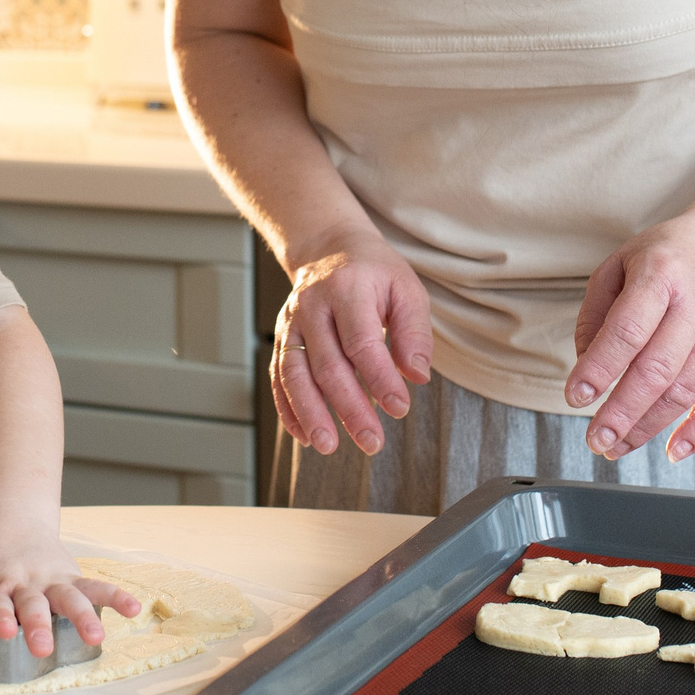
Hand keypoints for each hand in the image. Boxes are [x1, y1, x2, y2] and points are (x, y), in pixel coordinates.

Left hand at [0, 519, 140, 656]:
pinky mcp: (72, 579)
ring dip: (84, 615)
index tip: (3, 629)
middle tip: (43, 645)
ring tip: (98, 636)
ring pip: (70, 597)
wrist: (13, 521)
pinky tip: (134, 609)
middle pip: (34, 604)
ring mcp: (52, 580)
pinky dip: (115, 597)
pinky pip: (96, 587)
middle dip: (40, 624)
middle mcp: (25, 583)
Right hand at [271, 235, 431, 457]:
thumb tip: (417, 376)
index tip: (400, 409)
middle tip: (372, 441)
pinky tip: (305, 435)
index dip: (379, 379)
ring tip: (329, 446)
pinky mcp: (280, 338)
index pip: (361, 342)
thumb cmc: (374, 272)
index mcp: (347, 289)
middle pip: (327, 364)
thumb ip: (414, 332)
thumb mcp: (406, 289)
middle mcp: (312, 306)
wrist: (328, 248)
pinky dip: (288, 409)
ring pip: (294, 374)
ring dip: (310, 413)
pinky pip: (278, 377)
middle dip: (349, 408)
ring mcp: (291, 322)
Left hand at [568, 212, 694, 463]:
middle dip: (622, 412)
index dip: (599, 368)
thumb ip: (596, 313)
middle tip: (595, 439)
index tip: (575, 397)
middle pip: (657, 369)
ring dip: (649, 427)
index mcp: (661, 275)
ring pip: (685, 390)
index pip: (627, 330)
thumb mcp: (620, 264)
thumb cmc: (667, 257)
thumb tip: (585, 364)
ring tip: (617, 446)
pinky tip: (672, 450)